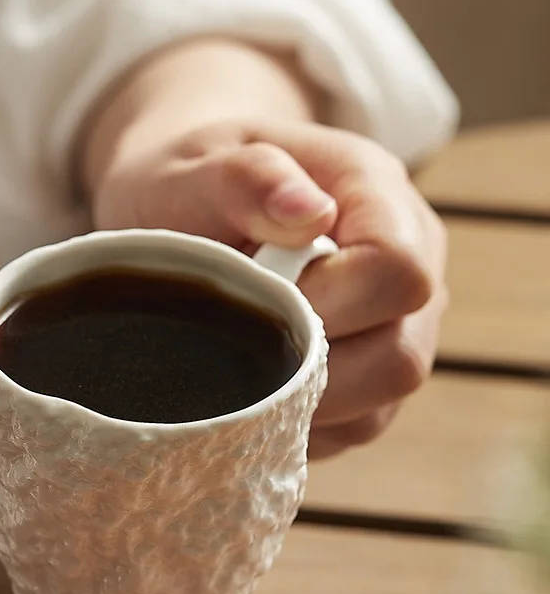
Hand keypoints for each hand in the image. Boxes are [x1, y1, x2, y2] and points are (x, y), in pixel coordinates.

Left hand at [93, 120, 447, 456]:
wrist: (188, 207)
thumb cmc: (194, 182)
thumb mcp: (202, 164)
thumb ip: (250, 179)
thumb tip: (307, 214)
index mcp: (379, 200)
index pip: (397, 273)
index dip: (326, 302)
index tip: (255, 299)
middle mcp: (405, 273)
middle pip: (399, 358)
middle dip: (308, 369)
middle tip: (237, 346)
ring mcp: (392, 332)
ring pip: (375, 409)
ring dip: (297, 404)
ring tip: (237, 365)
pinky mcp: (366, 382)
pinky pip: (346, 430)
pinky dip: (292, 424)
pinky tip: (250, 389)